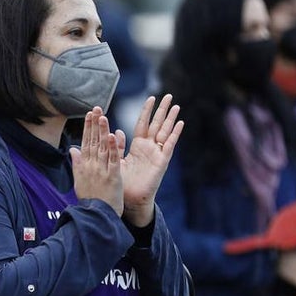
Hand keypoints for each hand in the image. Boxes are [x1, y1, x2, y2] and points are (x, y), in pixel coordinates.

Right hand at [70, 107, 123, 216]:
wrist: (96, 216)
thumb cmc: (90, 199)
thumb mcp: (80, 181)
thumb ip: (77, 163)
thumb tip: (72, 149)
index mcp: (84, 166)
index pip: (86, 142)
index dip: (88, 127)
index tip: (89, 114)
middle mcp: (91, 166)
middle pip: (93, 141)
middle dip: (94, 124)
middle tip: (95, 108)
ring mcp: (101, 171)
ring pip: (102, 148)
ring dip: (102, 131)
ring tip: (102, 116)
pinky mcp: (112, 177)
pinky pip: (113, 160)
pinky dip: (112, 148)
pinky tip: (112, 135)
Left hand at [120, 94, 183, 226]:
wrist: (130, 200)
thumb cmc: (123, 183)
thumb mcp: (116, 161)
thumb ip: (117, 146)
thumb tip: (115, 131)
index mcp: (138, 146)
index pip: (143, 124)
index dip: (147, 111)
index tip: (151, 97)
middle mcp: (149, 148)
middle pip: (157, 124)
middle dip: (162, 110)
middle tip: (169, 95)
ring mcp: (157, 154)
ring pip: (165, 132)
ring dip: (171, 118)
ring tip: (176, 105)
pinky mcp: (162, 161)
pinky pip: (169, 145)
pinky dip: (174, 134)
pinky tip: (180, 123)